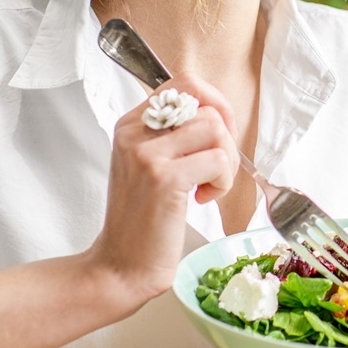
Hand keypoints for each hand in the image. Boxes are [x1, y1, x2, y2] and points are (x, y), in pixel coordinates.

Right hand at [88, 77, 237, 303]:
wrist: (122, 265)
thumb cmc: (144, 218)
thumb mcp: (149, 165)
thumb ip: (173, 135)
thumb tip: (217, 112)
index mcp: (130, 123)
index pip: (184, 82)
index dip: (214, 102)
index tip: (219, 135)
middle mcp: (134, 132)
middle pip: (205, 106)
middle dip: (225, 140)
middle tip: (214, 172)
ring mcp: (147, 153)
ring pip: (216, 129)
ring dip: (226, 163)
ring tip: (208, 187)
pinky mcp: (164, 178)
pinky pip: (218, 161)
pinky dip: (222, 183)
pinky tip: (201, 200)